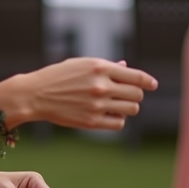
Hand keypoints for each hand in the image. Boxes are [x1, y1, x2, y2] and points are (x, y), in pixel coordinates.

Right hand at [19, 57, 155, 130]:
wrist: (36, 94)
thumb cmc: (58, 76)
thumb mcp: (82, 64)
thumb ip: (106, 66)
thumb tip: (126, 68)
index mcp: (100, 67)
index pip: (136, 77)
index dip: (148, 81)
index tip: (152, 85)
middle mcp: (101, 86)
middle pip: (137, 94)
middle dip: (134, 94)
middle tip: (124, 94)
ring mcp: (97, 105)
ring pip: (131, 109)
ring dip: (127, 107)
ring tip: (115, 104)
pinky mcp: (91, 121)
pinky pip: (119, 123)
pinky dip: (117, 119)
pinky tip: (108, 114)